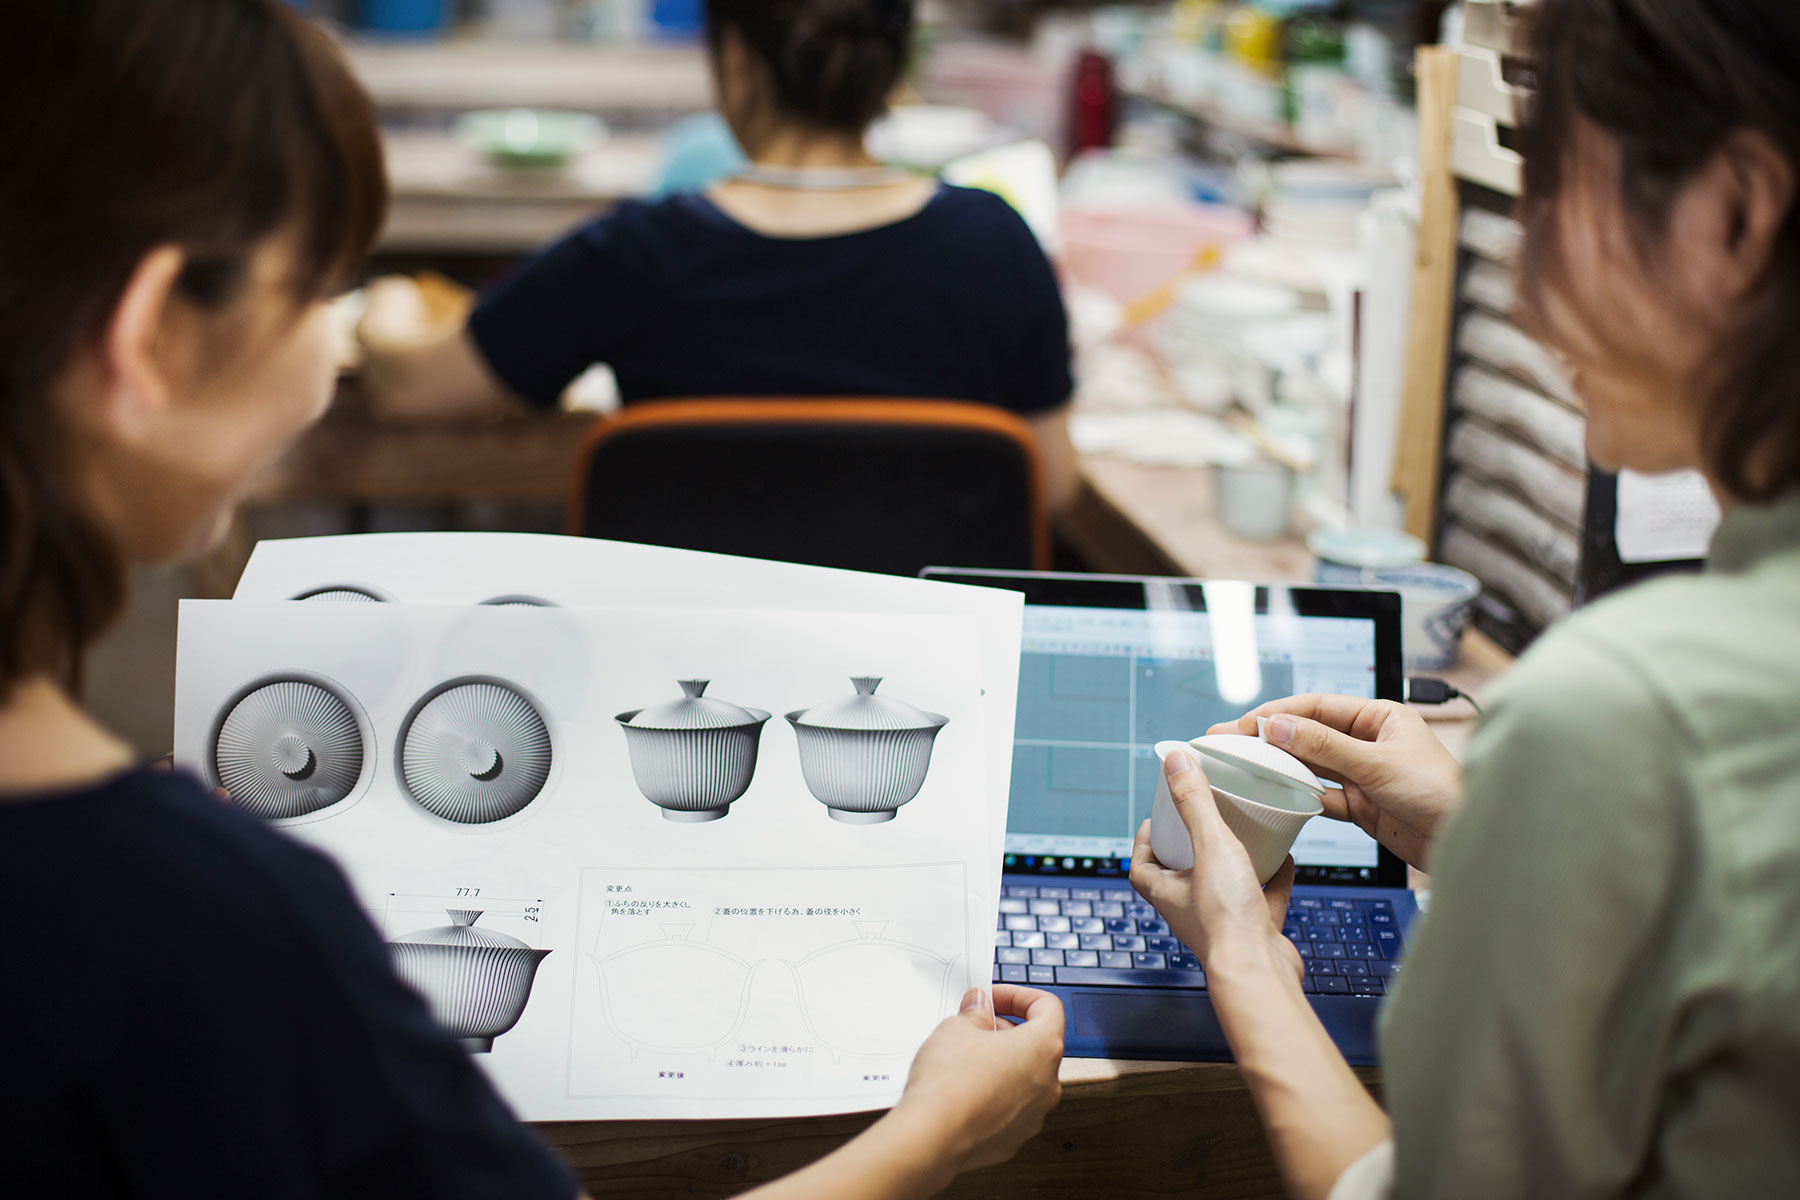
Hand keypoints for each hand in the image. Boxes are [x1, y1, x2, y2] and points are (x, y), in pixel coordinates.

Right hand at [892, 985, 1064, 1173]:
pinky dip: (992, 1094)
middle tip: (972, 1026)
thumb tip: (979, 1008)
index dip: (1017, 996)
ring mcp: (1033, 1115)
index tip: (992, 998)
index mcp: (1042, 1048)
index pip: (1048, 1007)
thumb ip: (975, 1013)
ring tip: (963, 1059)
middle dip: (1004, 1030)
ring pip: (1023, 1078)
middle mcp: (1048, 1084)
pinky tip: (962, 1090)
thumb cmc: (949, 1082)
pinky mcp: (1014, 1138)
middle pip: (1036, 1044)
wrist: (932, 1137)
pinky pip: (1009, 1107)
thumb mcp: (956, 1027)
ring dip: (1000, 1063)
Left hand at [1130, 750, 1302, 982]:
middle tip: (1201, 819)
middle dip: (1188, 847)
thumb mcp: (1210, 846)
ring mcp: (1224, 922)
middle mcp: (1192, 910)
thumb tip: (1174, 762)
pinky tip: (1284, 859)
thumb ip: (1194, 804)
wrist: (1262, 974)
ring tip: (1242, 833)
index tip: (1156, 819)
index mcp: (1169, 893)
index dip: (1145, 843)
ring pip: (1222, 887)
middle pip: (1180, 875)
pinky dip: (1272, 880)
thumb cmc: (1228, 923)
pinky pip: (1263, 900)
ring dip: (1230, 862)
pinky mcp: (1256, 932)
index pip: (1141, 868)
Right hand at [1210, 695, 1460, 870]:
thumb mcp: (1377, 763)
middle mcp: (1368, 743)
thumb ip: (1324, 745)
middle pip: (1307, 735)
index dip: (1277, 714)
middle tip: (1228, 742)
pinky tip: (1277, 795)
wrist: (1466, 840)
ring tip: (1243, 766)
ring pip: (1310, 766)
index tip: (1245, 724)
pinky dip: (1299, 797)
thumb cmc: (1441, 792)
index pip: (1316, 707)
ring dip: (1279, 767)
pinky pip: (1321, 796)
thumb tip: (1278, 724)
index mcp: (1378, 718)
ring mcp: (1363, 775)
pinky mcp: (1362, 806)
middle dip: (1268, 738)